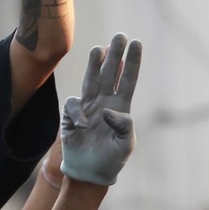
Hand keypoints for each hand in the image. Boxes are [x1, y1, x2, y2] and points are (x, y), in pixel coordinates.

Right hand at [59, 33, 141, 187]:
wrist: (90, 173)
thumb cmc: (111, 161)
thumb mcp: (125, 145)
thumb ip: (124, 126)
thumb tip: (110, 110)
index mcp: (121, 108)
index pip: (127, 80)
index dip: (132, 62)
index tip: (136, 43)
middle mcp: (105, 103)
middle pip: (109, 73)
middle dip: (114, 54)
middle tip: (119, 36)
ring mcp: (88, 108)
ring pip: (91, 80)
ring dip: (94, 64)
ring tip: (99, 48)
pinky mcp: (72, 116)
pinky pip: (73, 105)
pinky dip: (77, 113)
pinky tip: (83, 126)